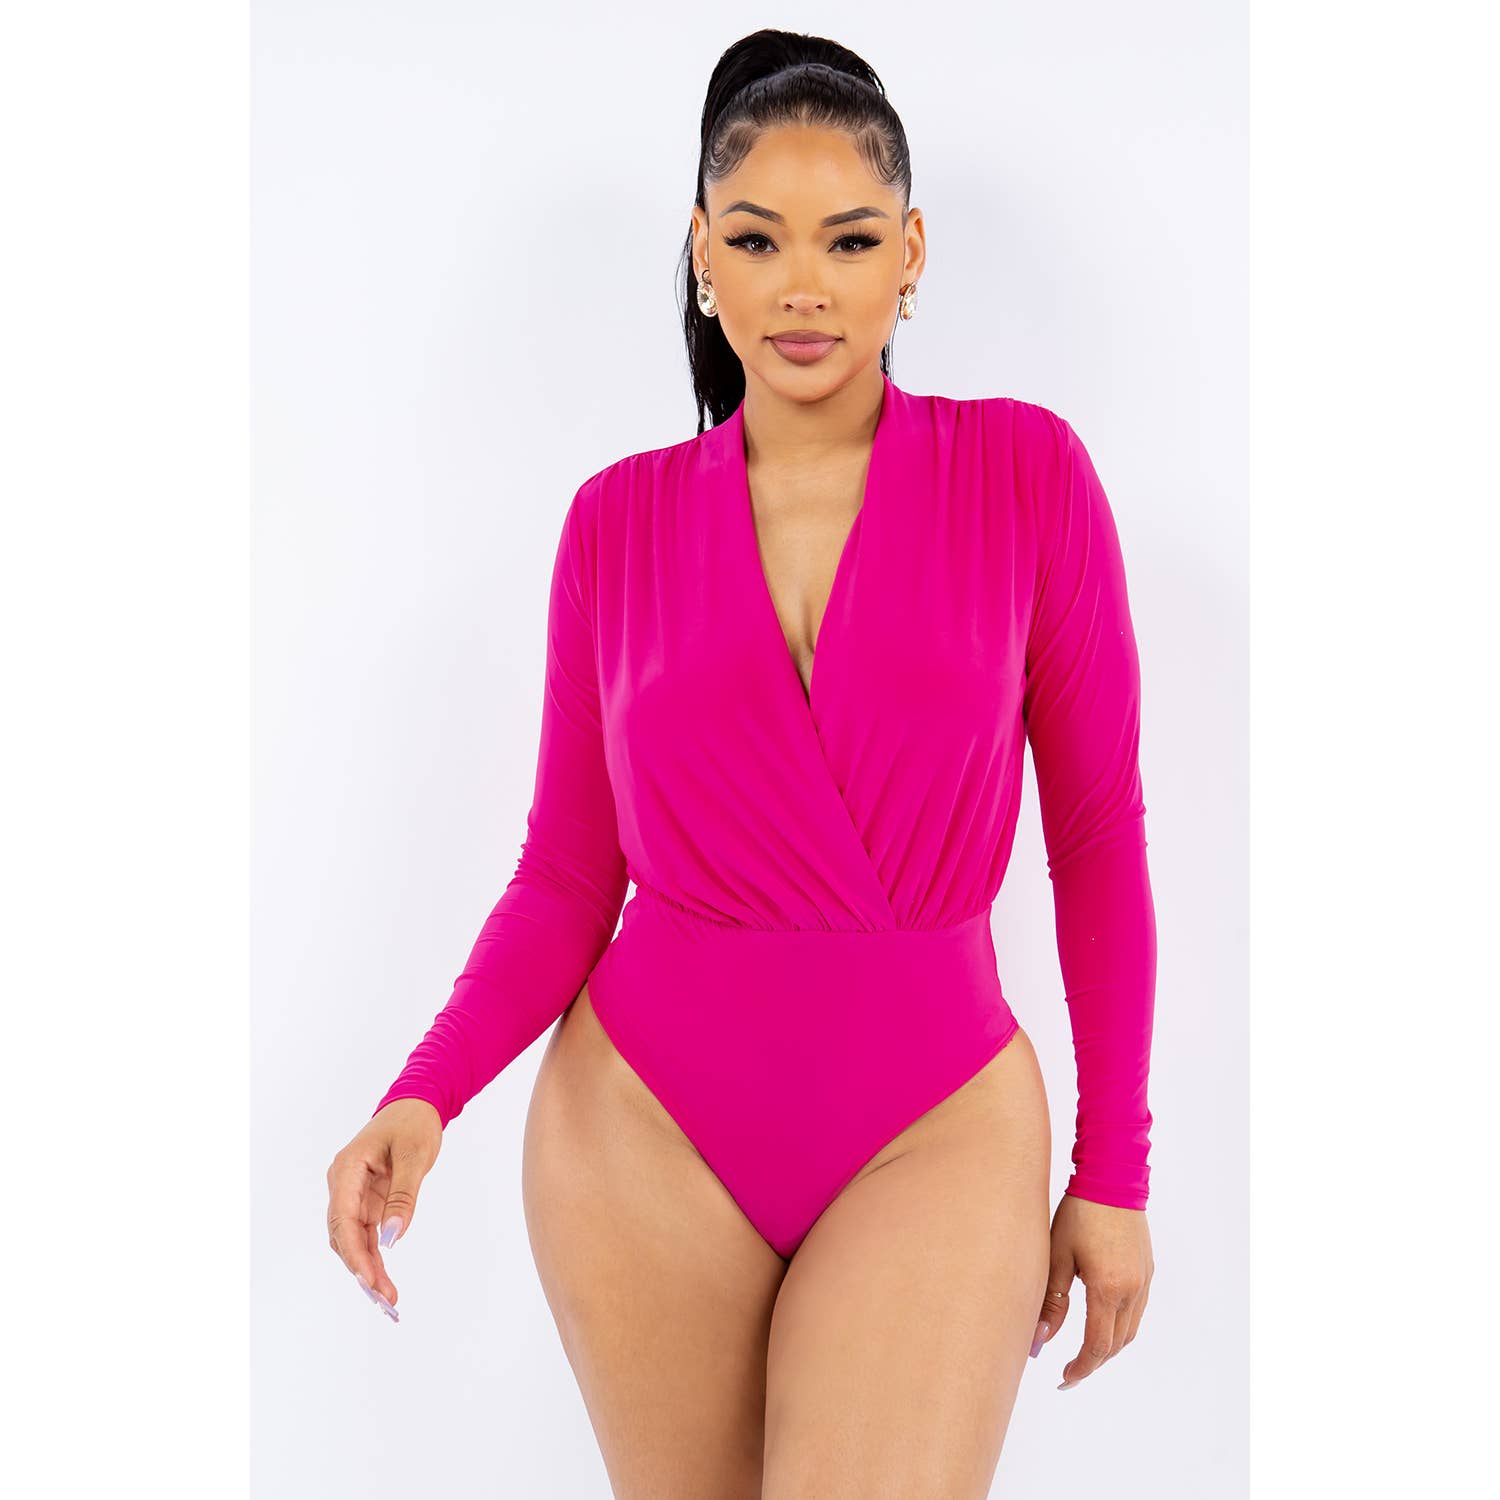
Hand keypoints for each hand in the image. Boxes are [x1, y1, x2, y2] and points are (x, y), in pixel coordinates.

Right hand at [325, 1098, 442, 1320]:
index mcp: (347, 1168)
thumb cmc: (414, 1123)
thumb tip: (393, 1238)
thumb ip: (404, 1195)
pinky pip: (366, 1235)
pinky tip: (384, 1283)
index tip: (370, 1280)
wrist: (416, 1104)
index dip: (354, 1252)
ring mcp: (353, 1194)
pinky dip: (374, 1258)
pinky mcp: (366, 1202)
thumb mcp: (414, 1155)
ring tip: (388, 1300)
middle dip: (361, 1269)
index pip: (342, 1218)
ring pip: (353, 1240)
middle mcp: (343, 1184)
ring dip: (367, 1269)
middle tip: (383, 1300)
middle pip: (343, 1235)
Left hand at [1030, 1193, 1153, 1388]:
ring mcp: (1145, 1280)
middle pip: (1116, 1344)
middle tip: (1070, 1370)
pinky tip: (1103, 1320)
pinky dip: (1121, 1325)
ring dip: (1109, 1346)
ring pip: (1130, 1330)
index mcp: (1108, 1289)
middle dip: (1094, 1361)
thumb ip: (1051, 1301)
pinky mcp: (1149, 1269)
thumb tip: (1040, 1340)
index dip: (1081, 1368)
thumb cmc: (1077, 1213)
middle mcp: (1133, 1290)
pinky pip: (1138, 1310)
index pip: (1097, 1346)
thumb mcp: (1056, 1255)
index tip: (1064, 1378)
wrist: (1111, 1178)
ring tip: (1085, 1351)